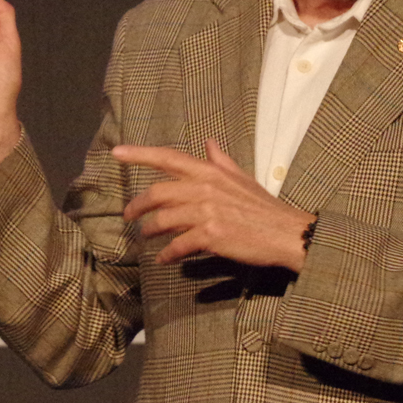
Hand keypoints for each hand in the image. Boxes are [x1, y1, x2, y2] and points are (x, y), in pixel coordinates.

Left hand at [114, 138, 314, 269]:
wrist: (286, 233)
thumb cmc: (264, 208)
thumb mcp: (242, 178)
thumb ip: (221, 161)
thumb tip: (209, 142)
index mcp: (210, 172)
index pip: (168, 158)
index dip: (139, 154)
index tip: (116, 152)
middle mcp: (205, 188)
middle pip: (157, 192)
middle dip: (137, 205)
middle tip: (128, 215)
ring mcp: (207, 212)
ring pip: (163, 219)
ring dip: (149, 231)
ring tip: (145, 237)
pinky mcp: (211, 235)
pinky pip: (178, 245)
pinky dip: (168, 254)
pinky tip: (164, 259)